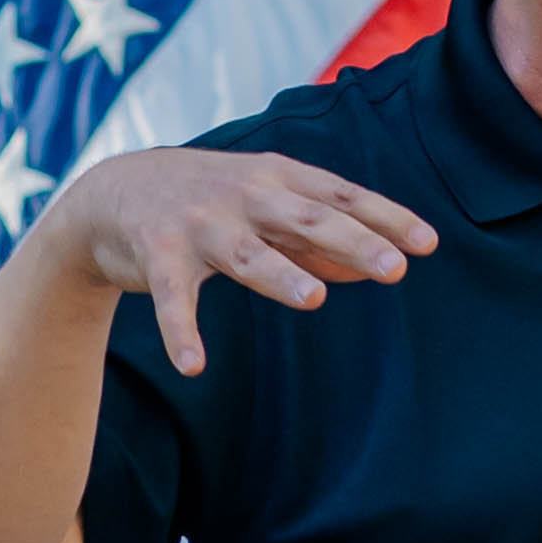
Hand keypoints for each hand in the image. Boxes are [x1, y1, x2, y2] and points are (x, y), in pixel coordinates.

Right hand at [41, 143, 437, 379]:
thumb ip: (314, 238)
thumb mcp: (264, 207)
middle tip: (394, 269)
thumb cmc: (209, 200)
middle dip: (352, 242)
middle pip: (306, 219)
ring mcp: (200, 223)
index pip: (341, 196)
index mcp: (277, 178)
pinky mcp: (159, 254)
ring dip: (278, 274)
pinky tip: (194, 364)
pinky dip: (181, 332)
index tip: (429, 243)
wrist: (113, 191)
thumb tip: (373, 268)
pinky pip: (174, 299)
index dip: (385, 217)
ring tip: (312, 297)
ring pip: (246, 253)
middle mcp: (243, 194)